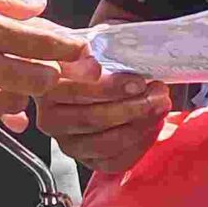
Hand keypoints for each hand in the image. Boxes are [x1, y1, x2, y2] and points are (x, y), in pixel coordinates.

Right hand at [38, 58, 174, 173]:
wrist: (92, 79)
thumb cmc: (92, 61)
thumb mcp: (88, 45)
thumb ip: (92, 49)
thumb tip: (110, 52)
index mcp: (46, 90)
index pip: (75, 92)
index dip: (110, 88)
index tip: (139, 81)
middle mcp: (50, 120)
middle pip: (92, 119)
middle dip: (133, 107)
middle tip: (159, 92)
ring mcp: (68, 144)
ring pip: (106, 142)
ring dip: (141, 123)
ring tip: (161, 104)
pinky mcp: (88, 161)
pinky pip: (117, 160)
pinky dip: (141, 142)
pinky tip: (154, 123)